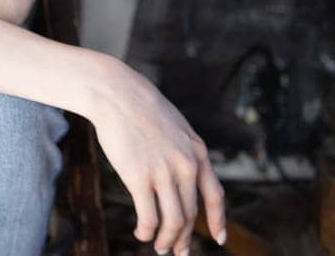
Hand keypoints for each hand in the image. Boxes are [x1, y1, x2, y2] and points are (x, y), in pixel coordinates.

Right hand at [85, 57, 226, 254]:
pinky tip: (141, 233)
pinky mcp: (140, 178)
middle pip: (191, 214)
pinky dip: (147, 231)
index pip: (216, 196)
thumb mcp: (176, 126)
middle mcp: (186, 166)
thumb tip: (185, 173)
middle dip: (184, 237)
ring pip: (174, 222)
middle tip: (176, 250)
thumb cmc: (140, 107)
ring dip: (167, 241)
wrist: (116, 93)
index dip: (218, 221)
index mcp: (198, 153)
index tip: (218, 238)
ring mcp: (164, 173)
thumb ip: (185, 150)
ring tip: (158, 247)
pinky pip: (149, 217)